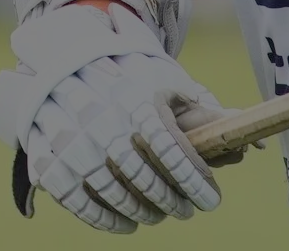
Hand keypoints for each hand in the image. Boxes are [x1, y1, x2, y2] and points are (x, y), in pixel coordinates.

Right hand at [0, 2, 224, 231]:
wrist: (57, 64)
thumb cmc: (121, 75)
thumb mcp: (157, 78)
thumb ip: (194, 101)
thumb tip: (236, 121)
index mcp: (138, 107)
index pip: (177, 157)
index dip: (197, 184)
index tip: (211, 200)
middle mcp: (107, 128)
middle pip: (150, 182)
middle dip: (173, 202)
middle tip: (185, 211)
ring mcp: (76, 147)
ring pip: (118, 196)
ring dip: (143, 213)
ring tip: (155, 216)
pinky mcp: (52, 162)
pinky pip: (81, 203)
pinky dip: (105, 219)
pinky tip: (123, 222)